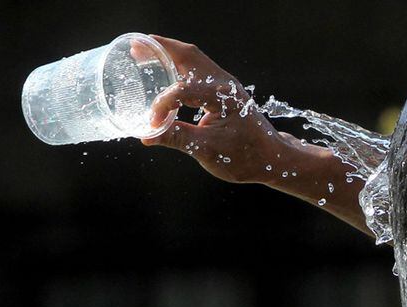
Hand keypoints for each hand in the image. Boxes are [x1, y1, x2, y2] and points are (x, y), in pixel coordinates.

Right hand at [140, 36, 287, 184]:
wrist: (271, 158)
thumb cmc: (245, 156)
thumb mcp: (208, 150)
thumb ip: (177, 139)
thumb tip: (147, 136)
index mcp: (222, 97)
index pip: (182, 90)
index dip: (163, 105)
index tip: (153, 124)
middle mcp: (225, 84)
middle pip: (189, 56)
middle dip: (161, 50)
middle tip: (135, 49)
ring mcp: (226, 85)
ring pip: (194, 59)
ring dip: (170, 54)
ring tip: (145, 53)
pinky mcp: (225, 91)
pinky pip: (199, 70)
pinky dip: (180, 66)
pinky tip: (166, 71)